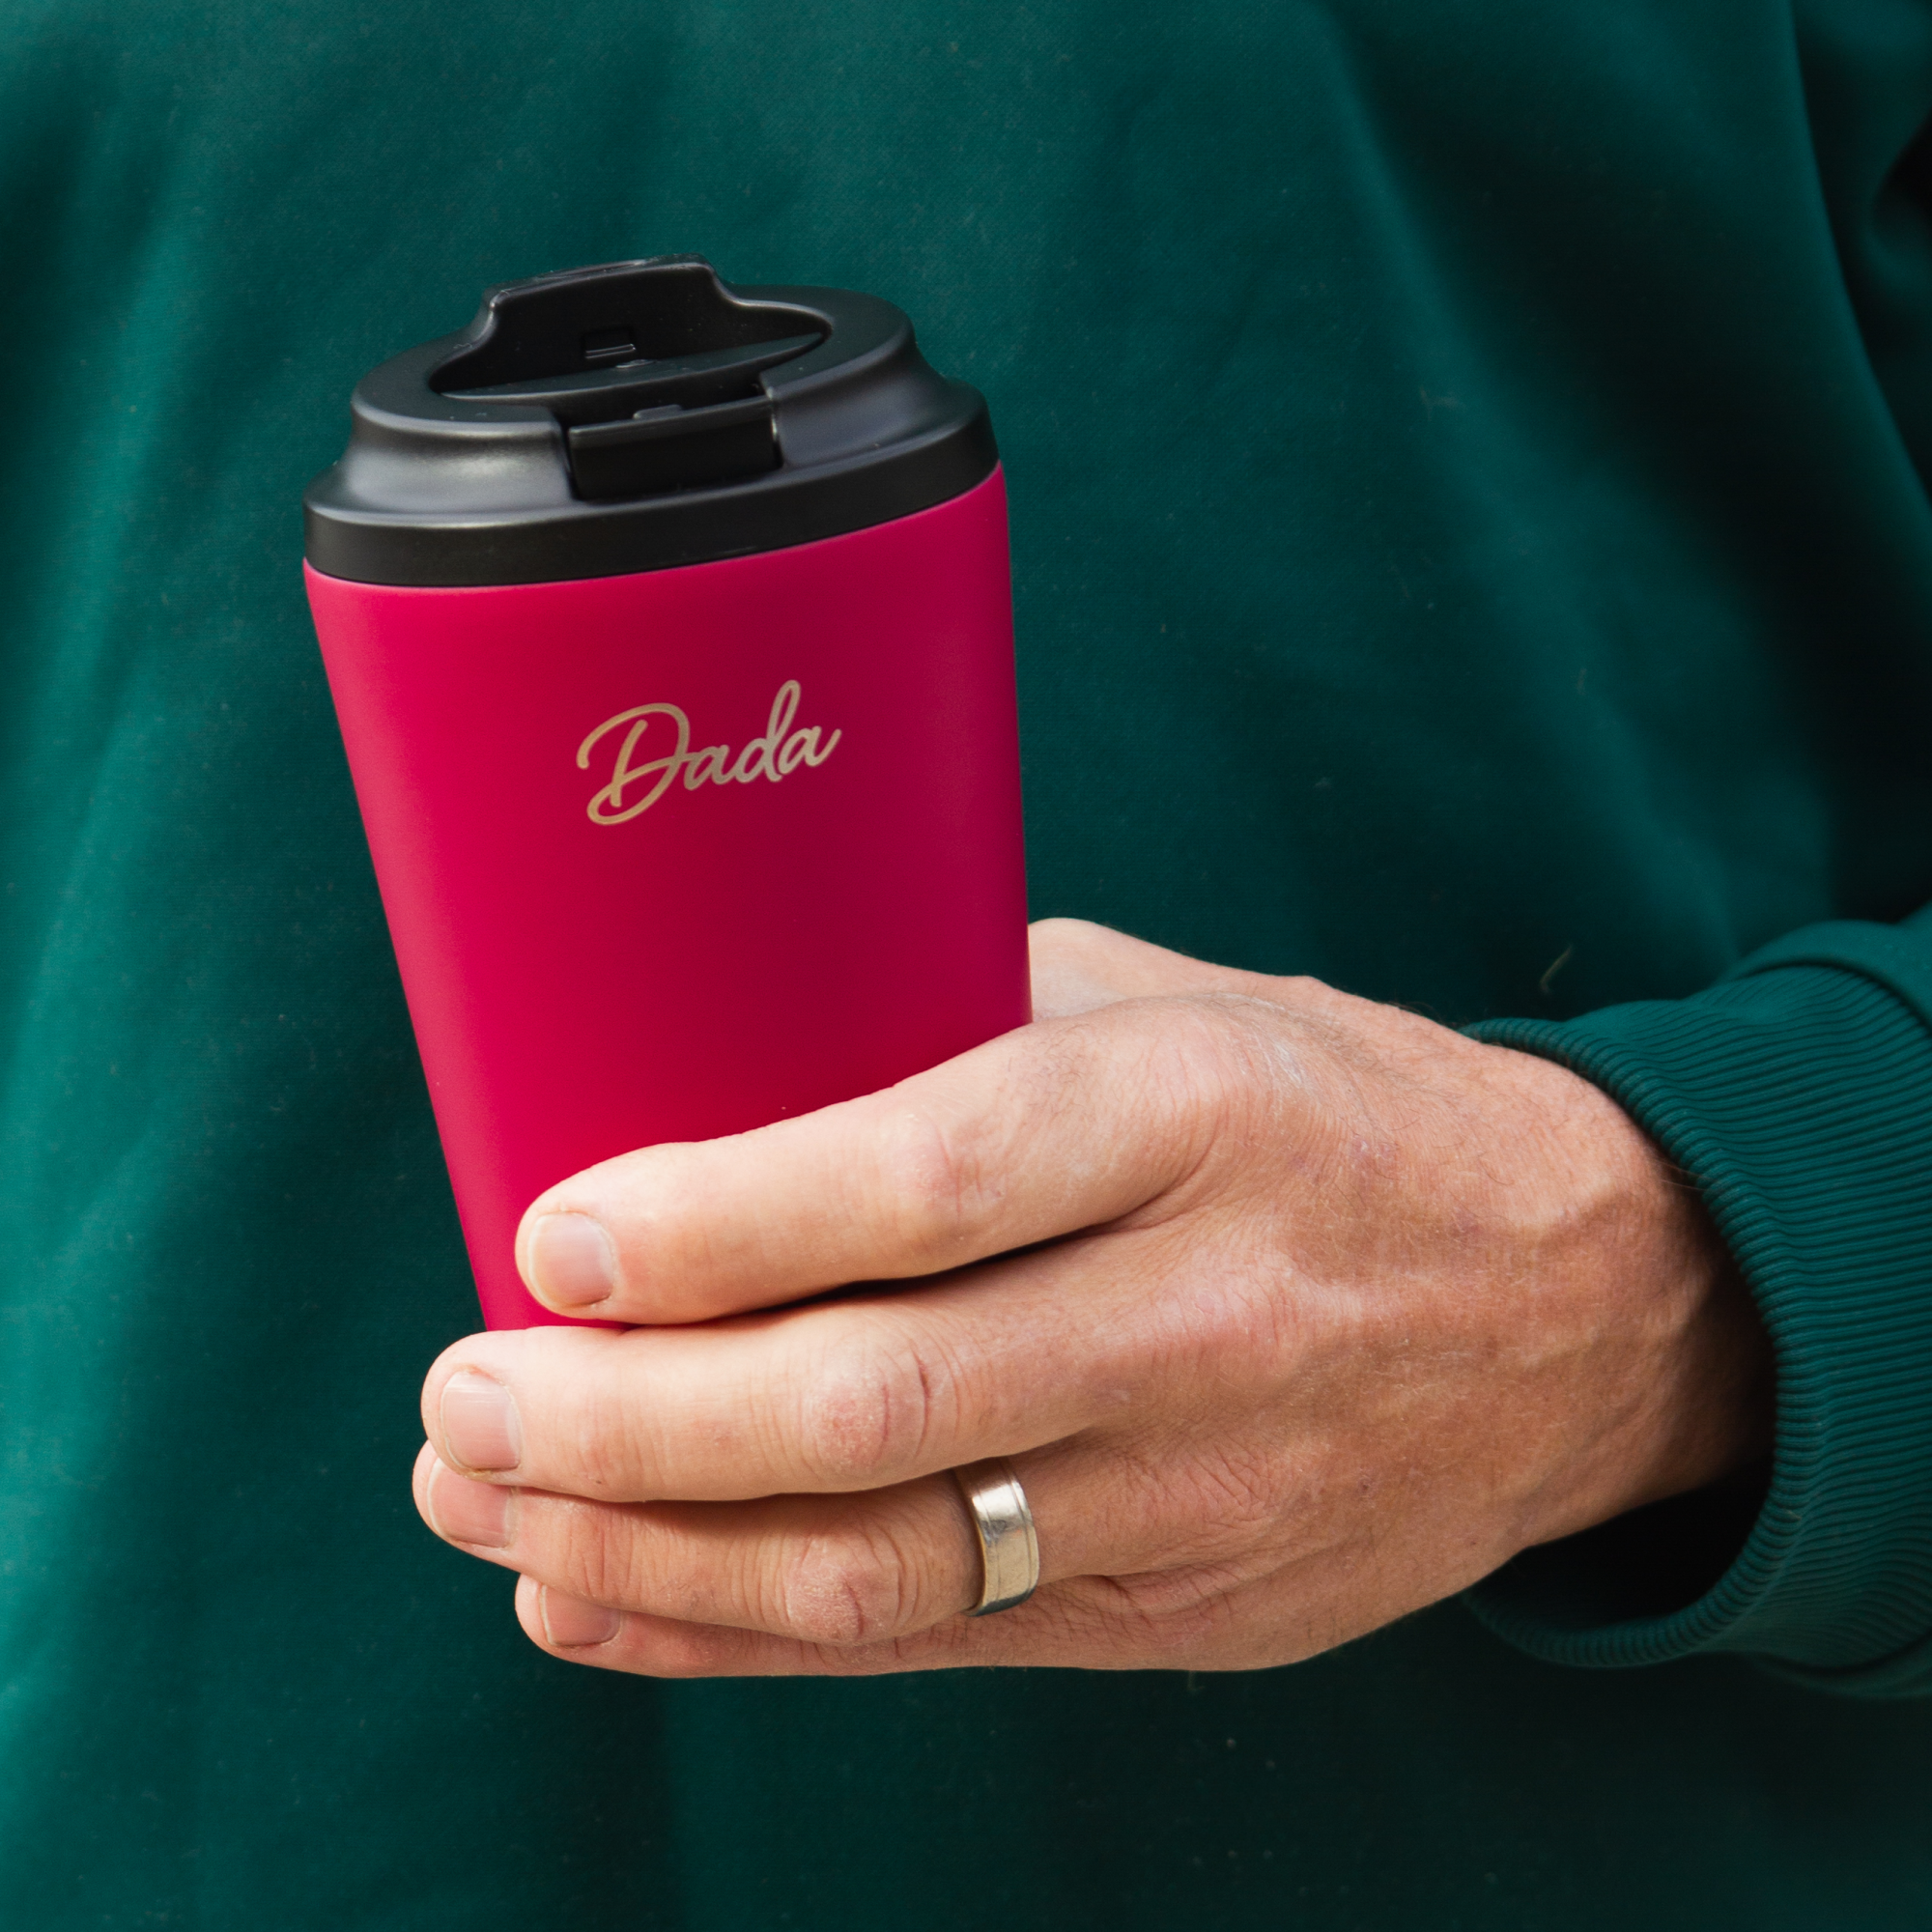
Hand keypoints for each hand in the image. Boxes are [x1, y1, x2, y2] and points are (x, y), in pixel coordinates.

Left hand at [412, 919, 1771, 1674]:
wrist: (1583, 1306)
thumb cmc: (1342, 1113)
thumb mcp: (1186, 1009)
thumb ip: (968, 1027)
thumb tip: (731, 1060)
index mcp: (1201, 1114)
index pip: (929, 1181)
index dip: (719, 1220)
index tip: (551, 1233)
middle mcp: (1206, 1313)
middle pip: (871, 1405)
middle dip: (623, 1419)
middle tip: (462, 1392)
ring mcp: (1204, 1493)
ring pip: (878, 1563)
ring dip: (644, 1548)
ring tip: (485, 1500)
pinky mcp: (1189, 1614)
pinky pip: (931, 1641)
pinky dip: (739, 1634)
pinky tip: (598, 1600)